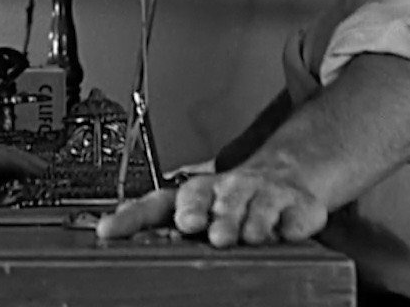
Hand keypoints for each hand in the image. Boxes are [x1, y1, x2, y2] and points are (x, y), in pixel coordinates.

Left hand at [95, 163, 326, 246]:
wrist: (290, 174)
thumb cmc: (233, 200)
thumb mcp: (198, 208)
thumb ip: (161, 223)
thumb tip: (113, 232)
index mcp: (196, 193)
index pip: (157, 203)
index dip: (133, 217)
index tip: (110, 230)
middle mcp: (228, 190)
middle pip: (213, 201)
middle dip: (206, 212)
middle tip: (196, 228)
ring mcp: (265, 196)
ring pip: (255, 207)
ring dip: (250, 221)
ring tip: (246, 235)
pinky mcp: (299, 206)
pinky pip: (297, 214)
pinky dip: (293, 223)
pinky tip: (288, 231)